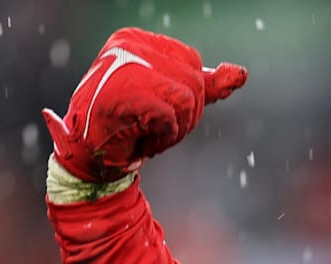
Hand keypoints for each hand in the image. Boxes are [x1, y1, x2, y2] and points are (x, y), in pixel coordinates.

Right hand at [43, 27, 246, 182]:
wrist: (89, 156)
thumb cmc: (128, 124)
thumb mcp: (170, 98)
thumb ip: (205, 85)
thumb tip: (241, 74)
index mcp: (135, 39)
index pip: (192, 62)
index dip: (188, 96)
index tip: (157, 110)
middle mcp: (128, 46)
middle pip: (193, 82)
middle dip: (184, 116)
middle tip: (153, 127)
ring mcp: (123, 68)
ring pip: (187, 100)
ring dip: (175, 130)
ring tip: (148, 134)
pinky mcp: (123, 94)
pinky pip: (170, 117)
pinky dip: (162, 137)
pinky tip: (141, 141)